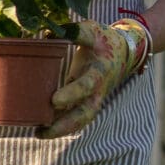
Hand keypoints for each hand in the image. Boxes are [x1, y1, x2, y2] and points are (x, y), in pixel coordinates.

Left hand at [43, 18, 150, 137]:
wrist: (125, 51)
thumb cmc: (104, 39)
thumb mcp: (92, 30)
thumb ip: (74, 32)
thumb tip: (48, 34)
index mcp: (99, 71)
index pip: (86, 85)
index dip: (72, 93)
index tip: (54, 101)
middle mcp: (98, 89)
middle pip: (85, 112)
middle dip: (66, 123)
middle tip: (44, 128)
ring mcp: (93, 98)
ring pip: (81, 120)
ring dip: (62, 129)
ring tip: (39, 134)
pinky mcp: (87, 101)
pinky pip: (77, 118)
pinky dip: (61, 126)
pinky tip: (41, 130)